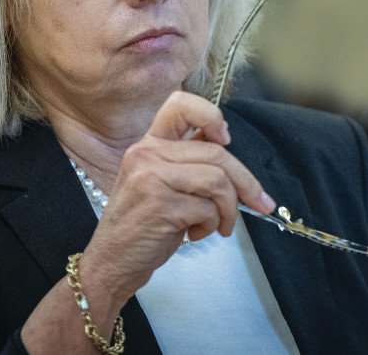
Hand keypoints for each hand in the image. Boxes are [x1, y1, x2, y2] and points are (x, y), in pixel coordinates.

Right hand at [82, 91, 275, 302]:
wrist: (110, 262)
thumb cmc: (140, 226)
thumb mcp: (160, 184)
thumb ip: (186, 161)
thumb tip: (223, 141)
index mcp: (148, 145)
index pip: (181, 105)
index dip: (211, 116)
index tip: (226, 139)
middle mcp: (147, 154)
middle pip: (216, 153)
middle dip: (245, 182)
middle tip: (258, 202)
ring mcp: (152, 178)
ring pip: (218, 181)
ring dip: (229, 209)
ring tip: (219, 225)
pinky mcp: (161, 205)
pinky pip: (208, 209)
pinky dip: (212, 225)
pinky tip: (195, 234)